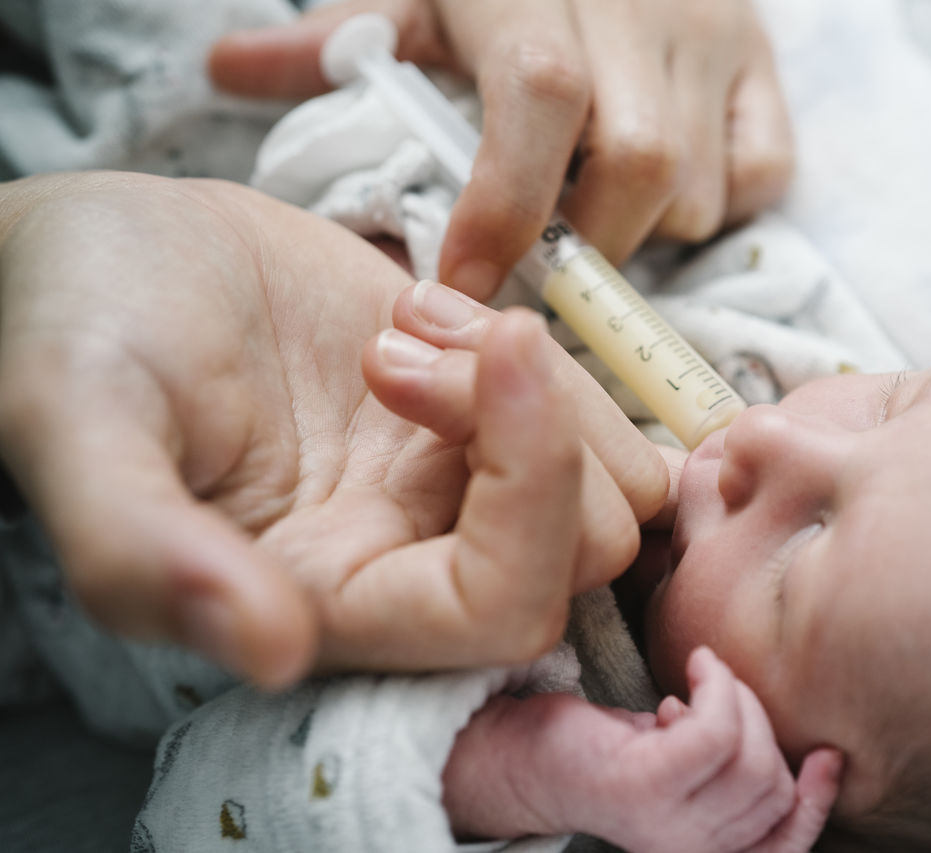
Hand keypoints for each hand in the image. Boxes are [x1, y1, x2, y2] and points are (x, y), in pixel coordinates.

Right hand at [0, 172, 665, 685]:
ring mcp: (454, 487)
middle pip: (590, 547)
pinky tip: (422, 308)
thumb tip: (272, 651)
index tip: (494, 345)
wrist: (105, 253)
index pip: (503, 609)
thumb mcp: (78, 425)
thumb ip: (143, 550)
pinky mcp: (478, 417)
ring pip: (612, 480)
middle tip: (393, 343)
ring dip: (539, 381)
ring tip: (402, 322)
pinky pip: (590, 412)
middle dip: (531, 421)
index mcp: (330, 601)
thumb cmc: (73, 328)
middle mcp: (412, 562)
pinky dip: (538, 350)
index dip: (536, 490)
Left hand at [208, 0, 794, 299]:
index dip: (505, 204)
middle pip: (637, 165)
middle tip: (542, 263)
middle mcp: (641, 6)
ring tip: (598, 213)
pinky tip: (669, 192)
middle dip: (586, 243)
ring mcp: (716, 33)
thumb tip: (227, 68)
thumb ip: (331, 41)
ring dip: (645, 229)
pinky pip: (761, 171)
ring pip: (696, 185)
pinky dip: (719, 205)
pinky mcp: (767, 62)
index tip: (464, 283)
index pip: (539, 98)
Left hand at [597, 647, 841, 852]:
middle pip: (773, 782)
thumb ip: (739, 772)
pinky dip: (713, 685)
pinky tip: (691, 671)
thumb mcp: (687, 769)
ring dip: (732, 696)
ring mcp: (670, 827)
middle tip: (714, 691)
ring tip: (696, 682)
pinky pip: (715, 731)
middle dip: (756, 717)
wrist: (528, 752)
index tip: (828, 754)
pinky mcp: (648, 788)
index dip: (819, 801)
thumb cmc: (613, 752)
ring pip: (750, 754)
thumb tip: (822, 756)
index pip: (786, 845)